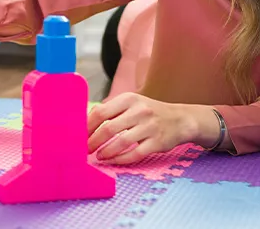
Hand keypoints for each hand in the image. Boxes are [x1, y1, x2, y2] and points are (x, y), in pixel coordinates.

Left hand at [86, 93, 215, 164]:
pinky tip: (113, 160)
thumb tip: (84, 123)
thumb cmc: (150, 113)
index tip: (79, 136)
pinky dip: (121, 159)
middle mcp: (139, 111)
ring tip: (99, 156)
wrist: (181, 119)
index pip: (101, 112)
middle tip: (85, 150)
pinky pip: (135, 154)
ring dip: (106, 152)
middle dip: (93, 142)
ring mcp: (150, 127)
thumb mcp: (132, 104)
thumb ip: (111, 110)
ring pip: (121, 142)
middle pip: (109, 128)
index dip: (87, 127)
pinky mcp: (157, 142)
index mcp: (129, 99)